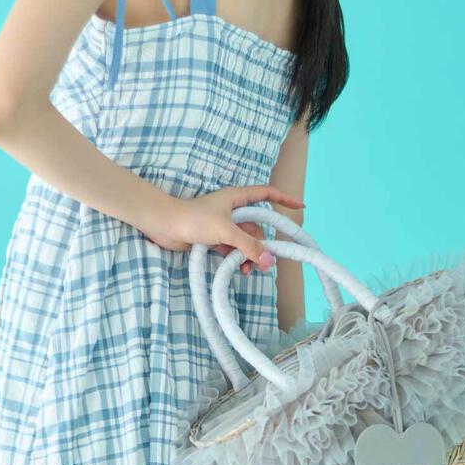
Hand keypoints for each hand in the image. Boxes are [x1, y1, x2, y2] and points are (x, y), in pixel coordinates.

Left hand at [139, 184, 303, 273]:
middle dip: (263, 244)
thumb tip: (270, 261)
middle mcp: (232, 210)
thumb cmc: (194, 219)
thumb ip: (249, 246)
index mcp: (236, 197)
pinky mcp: (215, 239)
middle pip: (257, 226)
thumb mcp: (226, 232)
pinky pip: (234, 249)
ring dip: (250, 255)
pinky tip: (239, 269)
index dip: (284, 199)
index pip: (266, 194)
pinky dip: (238, 259)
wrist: (164, 226)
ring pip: (246, 241)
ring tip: (248, 270)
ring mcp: (223, 225)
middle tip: (266, 263)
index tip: (301, 207)